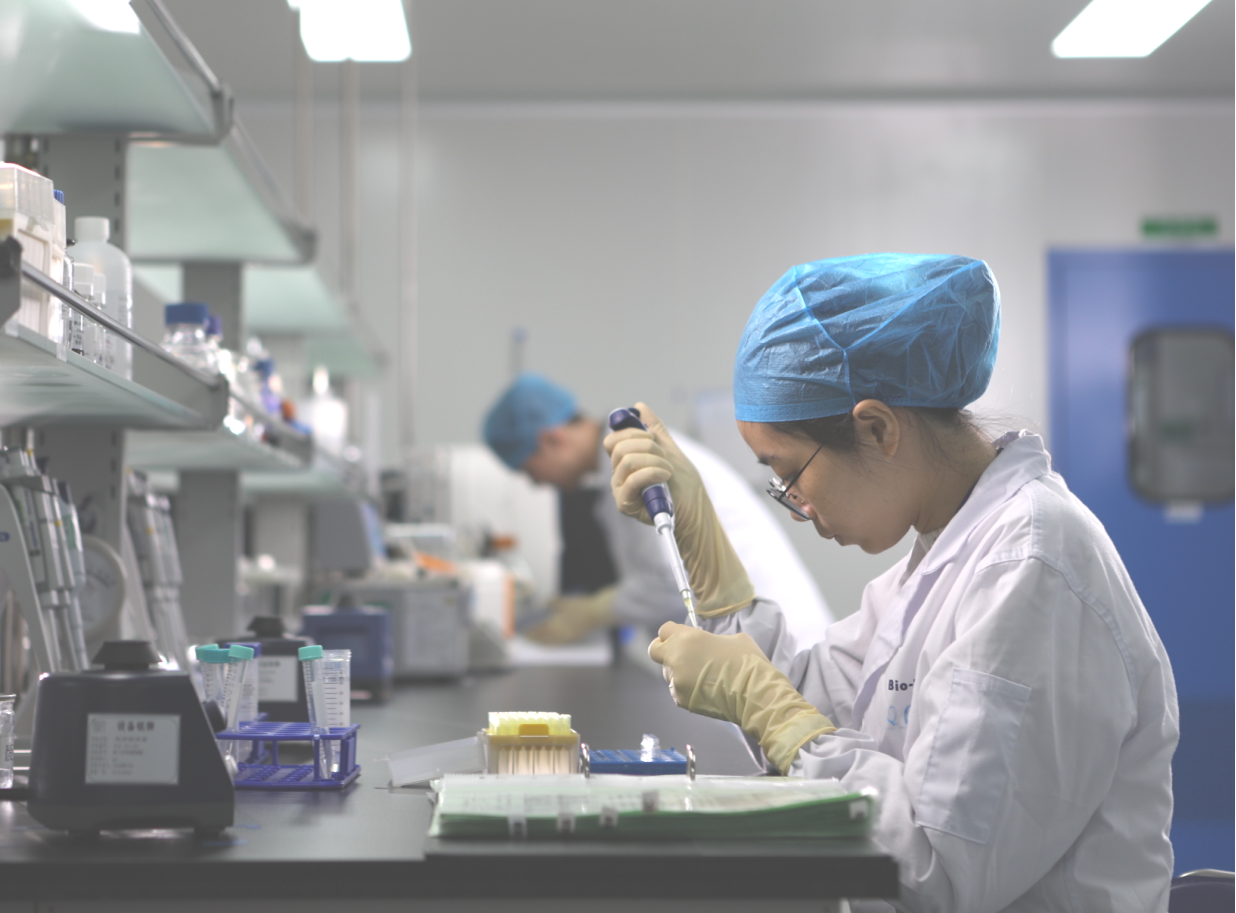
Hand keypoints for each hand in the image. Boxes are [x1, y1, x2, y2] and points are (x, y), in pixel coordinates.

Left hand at [523, 586, 616, 644]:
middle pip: (541, 640)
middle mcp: (558, 634)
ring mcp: (566, 638)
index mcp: (555, 624)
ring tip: (535, 641)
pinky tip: (549, 641)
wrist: (597, 613)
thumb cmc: (581, 606)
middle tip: (525, 639)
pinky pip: (557, 644)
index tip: (521, 632)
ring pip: (549, 644)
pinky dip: (550, 644)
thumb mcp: (565, 601)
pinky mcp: (573, 638)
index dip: (528, 633)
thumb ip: (553, 602)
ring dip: (540, 643)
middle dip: (532, 640)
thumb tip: (545, 603)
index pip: (537, 631)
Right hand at [604, 403, 754, 616]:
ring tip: (668, 469)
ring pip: (625, 460)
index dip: (630, 431)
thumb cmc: (684, 484)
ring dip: (653, 459)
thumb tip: (639, 407)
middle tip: (664, 455)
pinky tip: (665, 476)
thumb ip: (655, 430)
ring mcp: (620, 489)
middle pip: (617, 446)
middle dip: (645, 444)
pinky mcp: (625, 504)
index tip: (651, 436)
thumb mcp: (671, 450)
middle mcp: (618, 475)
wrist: (696, 511)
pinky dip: (651, 472)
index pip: (613, 439)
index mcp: (626, 461)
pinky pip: (630, 479)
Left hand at [649, 621, 835, 772]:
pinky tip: (704, 690)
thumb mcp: (731, 639)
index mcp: (687, 637)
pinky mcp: (681, 699)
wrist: (753, 692)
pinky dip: (686, 689)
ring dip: (678, 672)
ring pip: (668, 673)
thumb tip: (706, 644)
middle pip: (654, 651)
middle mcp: (676, 657)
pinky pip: (677, 690)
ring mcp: (676, 680)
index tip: (681, 638)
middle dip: (664, 651)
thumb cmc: (746, 661)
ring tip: (701, 676)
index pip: (664, 630)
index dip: (672, 634)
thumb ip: (710, 639)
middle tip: (680, 655)